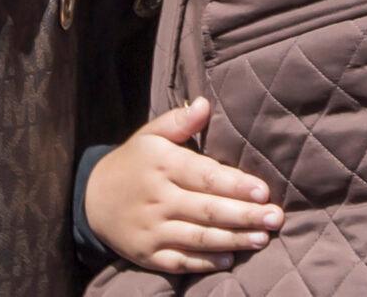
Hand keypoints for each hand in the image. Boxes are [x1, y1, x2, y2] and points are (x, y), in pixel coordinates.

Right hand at [84, 98, 281, 275]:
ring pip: (198, 238)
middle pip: (208, 210)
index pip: (205, 176)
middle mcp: (157, 199)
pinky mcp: (146, 254)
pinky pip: (178, 262)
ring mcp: (151, 230)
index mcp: (162, 165)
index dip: (235, 185)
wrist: (90, 199)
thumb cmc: (132, 162)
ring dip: (233, 239)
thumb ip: (179, 121)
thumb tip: (205, 104)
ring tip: (262, 238)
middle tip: (276, 218)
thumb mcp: (149, 135)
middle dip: (245, 215)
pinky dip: (204, 263)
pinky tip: (229, 259)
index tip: (263, 191)